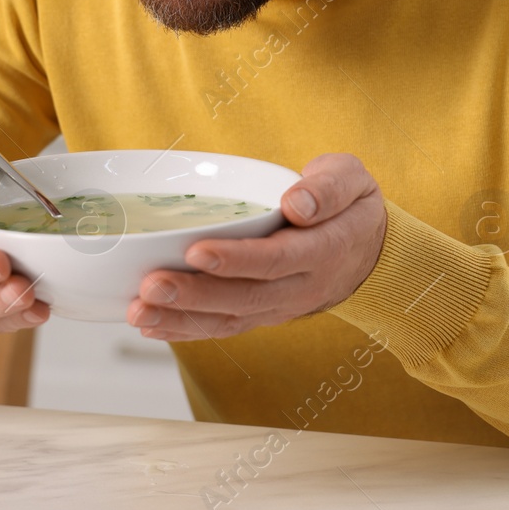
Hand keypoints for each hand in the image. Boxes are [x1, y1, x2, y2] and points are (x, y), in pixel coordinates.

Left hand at [126, 153, 387, 339]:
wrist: (370, 251)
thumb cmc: (350, 206)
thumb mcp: (352, 179)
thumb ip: (328, 188)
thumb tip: (297, 204)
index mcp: (323, 249)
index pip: (275, 259)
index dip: (235, 259)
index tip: (196, 251)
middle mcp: (301, 286)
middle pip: (244, 297)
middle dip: (194, 295)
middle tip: (150, 285)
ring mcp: (281, 306)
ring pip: (230, 320)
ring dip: (182, 319)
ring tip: (139, 312)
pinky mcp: (264, 314)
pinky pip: (226, 328)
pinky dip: (187, 330)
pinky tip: (152, 325)